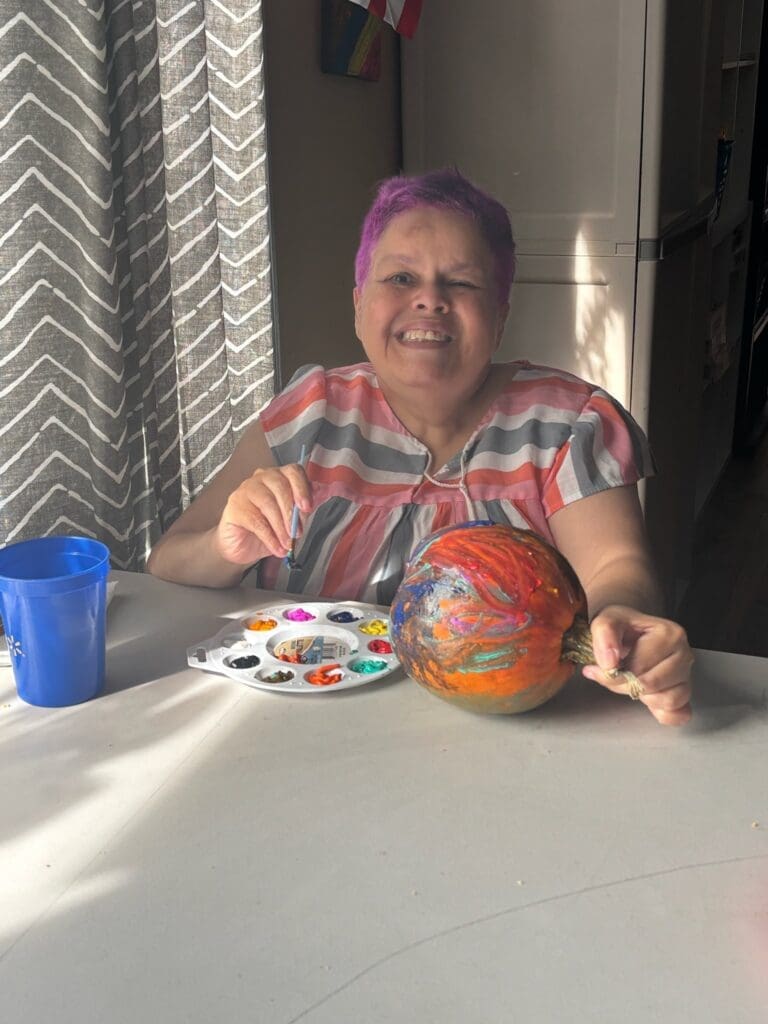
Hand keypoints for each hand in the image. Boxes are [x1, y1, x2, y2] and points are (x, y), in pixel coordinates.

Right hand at [214, 463, 311, 564]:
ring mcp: (246, 490)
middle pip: (280, 486)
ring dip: (281, 527)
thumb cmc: (268, 529)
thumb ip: (305, 506)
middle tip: (297, 533)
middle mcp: (261, 478)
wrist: (242, 546)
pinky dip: (269, 537)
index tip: (307, 507)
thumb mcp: (291, 519)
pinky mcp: (234, 506)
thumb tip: (322, 492)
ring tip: (287, 544)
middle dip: (291, 513)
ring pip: (268, 503)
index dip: (302, 488)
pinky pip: (255, 520)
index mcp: (279, 477)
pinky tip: (276, 548)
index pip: (293, 471)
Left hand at [581, 605, 693, 725]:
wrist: (629, 630)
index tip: (601, 667)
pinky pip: (679, 714)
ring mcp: (687, 676)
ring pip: (668, 701)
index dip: (615, 673)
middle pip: (653, 685)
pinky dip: (663, 713)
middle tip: (616, 675)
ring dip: (644, 698)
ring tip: (633, 682)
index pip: (640, 667)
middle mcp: (684, 655)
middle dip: (626, 685)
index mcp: (670, 635)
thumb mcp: (607, 619)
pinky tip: (648, 700)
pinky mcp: (684, 693)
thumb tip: (610, 663)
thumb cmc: (623, 627)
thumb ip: (605, 633)